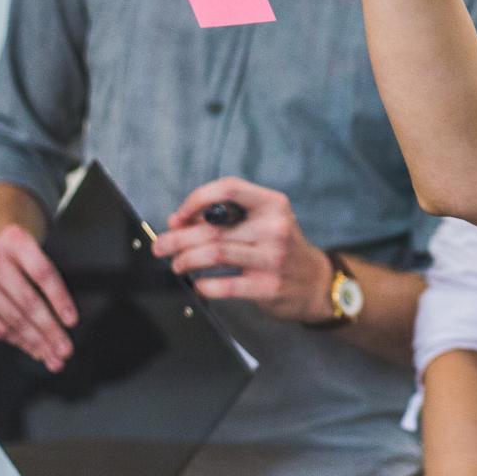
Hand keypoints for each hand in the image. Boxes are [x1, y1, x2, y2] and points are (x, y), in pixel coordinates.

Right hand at [0, 224, 77, 371]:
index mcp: (15, 241)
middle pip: (27, 301)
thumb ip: (50, 277)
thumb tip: (67, 318)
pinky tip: (31, 348)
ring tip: (51, 355)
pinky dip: (17, 341)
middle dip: (49, 330)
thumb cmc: (20, 255)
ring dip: (34, 342)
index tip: (71, 321)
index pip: (42, 273)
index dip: (59, 300)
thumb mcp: (38, 251)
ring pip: (12, 320)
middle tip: (64, 349)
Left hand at [150, 177, 336, 323]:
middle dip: (177, 238)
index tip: (178, 217)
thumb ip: (227, 217)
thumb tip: (179, 220)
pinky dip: (203, 285)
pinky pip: (224, 285)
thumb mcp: (265, 222)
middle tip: (160, 246)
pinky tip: (198, 284)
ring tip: (176, 264)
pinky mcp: (268, 286)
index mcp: (273, 204)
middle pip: (213, 227)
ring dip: (185, 260)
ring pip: (214, 253)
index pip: (229, 189)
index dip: (197, 200)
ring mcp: (272, 258)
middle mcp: (275, 227)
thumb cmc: (282, 248)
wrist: (316, 283)